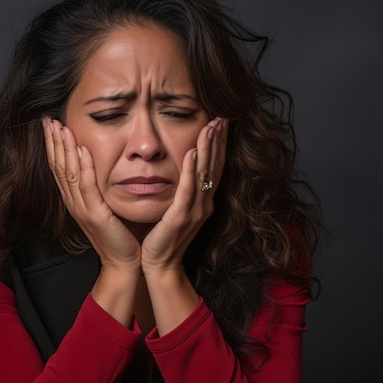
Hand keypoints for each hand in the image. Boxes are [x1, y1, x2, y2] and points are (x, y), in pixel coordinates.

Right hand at [43, 118, 140, 269]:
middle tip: (48, 120)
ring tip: (60, 127)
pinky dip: (83, 166)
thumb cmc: (118, 234)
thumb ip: (97, 187)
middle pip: (58, 167)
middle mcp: (73, 203)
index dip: (53, 146)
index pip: (59, 168)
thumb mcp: (104, 206)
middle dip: (53, 142)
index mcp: (74, 200)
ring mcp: (82, 209)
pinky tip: (80, 149)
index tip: (50, 125)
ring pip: (68, 173)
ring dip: (63, 149)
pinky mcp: (95, 214)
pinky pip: (87, 186)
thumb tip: (96, 163)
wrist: (124, 261)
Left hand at [141, 117, 227, 272]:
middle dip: (218, 140)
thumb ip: (184, 191)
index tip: (220, 122)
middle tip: (221, 117)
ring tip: (211, 126)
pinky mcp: (181, 216)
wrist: (161, 265)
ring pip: (204, 173)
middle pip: (214, 166)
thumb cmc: (165, 238)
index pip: (214, 167)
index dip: (219, 144)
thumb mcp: (178, 210)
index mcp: (204, 201)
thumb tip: (184, 171)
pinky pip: (187, 189)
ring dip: (208, 148)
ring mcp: (195, 210)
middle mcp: (204, 203)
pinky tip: (192, 153)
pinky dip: (191, 170)